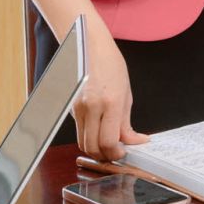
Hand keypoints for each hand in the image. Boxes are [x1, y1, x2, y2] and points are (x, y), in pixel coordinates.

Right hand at [73, 36, 149, 159]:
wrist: (90, 47)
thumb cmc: (111, 66)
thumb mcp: (126, 94)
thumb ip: (126, 122)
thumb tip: (133, 141)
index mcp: (111, 102)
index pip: (109, 140)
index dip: (116, 153)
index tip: (125, 152)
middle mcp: (92, 106)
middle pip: (93, 146)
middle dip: (106, 155)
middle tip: (117, 152)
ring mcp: (78, 108)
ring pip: (83, 142)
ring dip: (96, 148)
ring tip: (109, 144)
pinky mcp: (70, 108)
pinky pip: (79, 130)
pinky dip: (89, 136)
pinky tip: (99, 131)